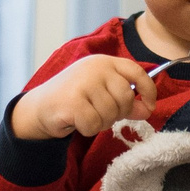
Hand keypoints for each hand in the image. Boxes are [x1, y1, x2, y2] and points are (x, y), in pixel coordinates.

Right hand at [14, 55, 156, 139]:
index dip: (148, 90)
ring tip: (86, 115)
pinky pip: (94, 124)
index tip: (150, 106)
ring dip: (101, 122)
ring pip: (110, 113)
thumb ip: (126, 100)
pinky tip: (76, 121)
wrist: (40, 107)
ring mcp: (83, 83)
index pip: (136, 71)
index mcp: (104, 62)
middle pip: (125, 97)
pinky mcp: (72, 101)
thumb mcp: (103, 94)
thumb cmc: (75, 99)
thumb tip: (148, 109)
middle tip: (102, 114)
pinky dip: (88, 129)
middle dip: (118, 112)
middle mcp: (95, 68)